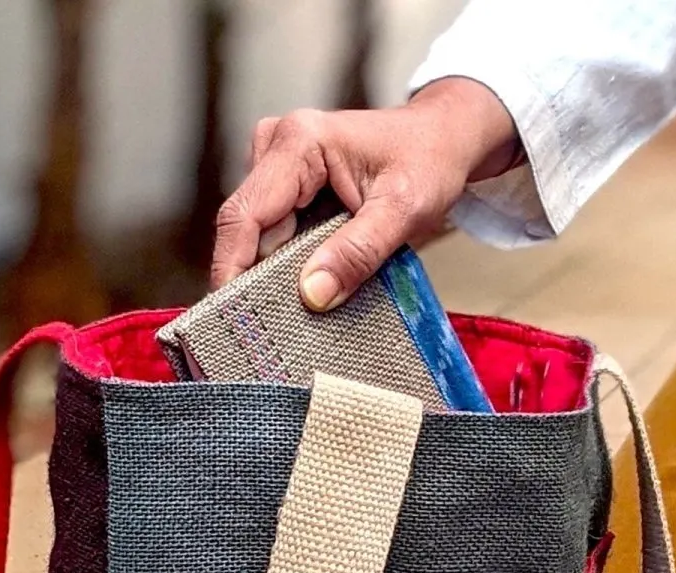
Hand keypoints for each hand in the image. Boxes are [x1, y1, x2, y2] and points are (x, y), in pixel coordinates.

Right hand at [211, 78, 519, 310]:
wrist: (443, 139)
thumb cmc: (429, 161)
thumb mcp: (405, 210)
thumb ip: (359, 251)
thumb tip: (312, 295)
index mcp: (298, 143)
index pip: (245, 215)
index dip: (231, 269)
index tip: (232, 317)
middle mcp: (276, 148)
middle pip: (245, 229)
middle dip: (253, 279)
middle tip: (265, 330)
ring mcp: (275, 166)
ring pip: (256, 237)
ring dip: (272, 275)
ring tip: (290, 314)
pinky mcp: (283, 187)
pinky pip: (272, 236)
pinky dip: (285, 265)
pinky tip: (303, 288)